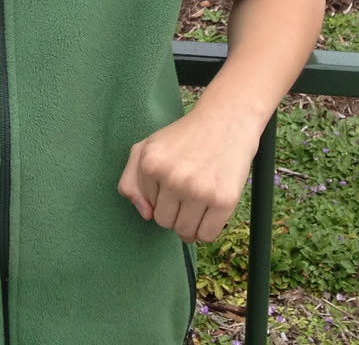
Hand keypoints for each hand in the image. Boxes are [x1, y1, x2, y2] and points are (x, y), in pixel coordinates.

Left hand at [117, 107, 261, 243]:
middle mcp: (173, 177)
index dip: (162, 197)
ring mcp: (199, 190)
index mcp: (150, 163)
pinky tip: (210, 211)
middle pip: (164, 222)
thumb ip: (131, 181)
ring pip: (185, 232)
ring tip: (198, 203)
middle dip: (175, 213)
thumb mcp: (148, 148)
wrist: (227, 121)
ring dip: (190, 224)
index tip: (175, 180)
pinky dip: (207, 230)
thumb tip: (145, 214)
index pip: (148, 206)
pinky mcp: (224, 200)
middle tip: (188, 192)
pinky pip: (207, 236)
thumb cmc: (184, 138)